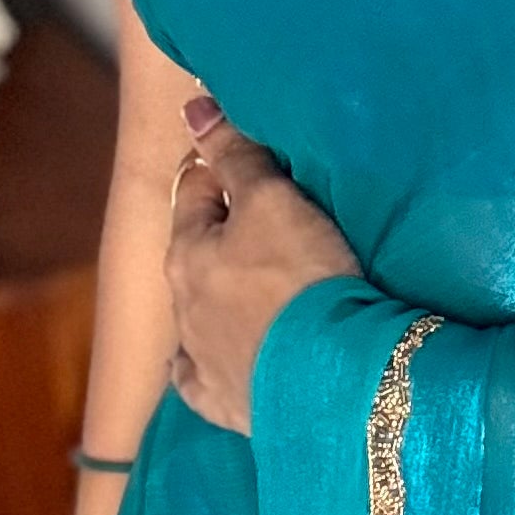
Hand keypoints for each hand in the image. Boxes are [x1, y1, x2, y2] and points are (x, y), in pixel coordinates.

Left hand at [166, 95, 360, 433]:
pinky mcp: (225, 405)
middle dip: (221, 240)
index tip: (251, 166)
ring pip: (195, 319)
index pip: (196, 195)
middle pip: (196, 257)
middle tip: (264, 229)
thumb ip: (235, 154)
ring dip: (215, 302)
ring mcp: (201, 361)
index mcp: (189, 254)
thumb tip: (192, 108)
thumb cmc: (301, 279)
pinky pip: (201, 381)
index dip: (221, 173)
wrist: (331, 380)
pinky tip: (211, 364)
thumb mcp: (274, 202)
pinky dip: (204, 367)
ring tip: (253, 296)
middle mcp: (183, 308)